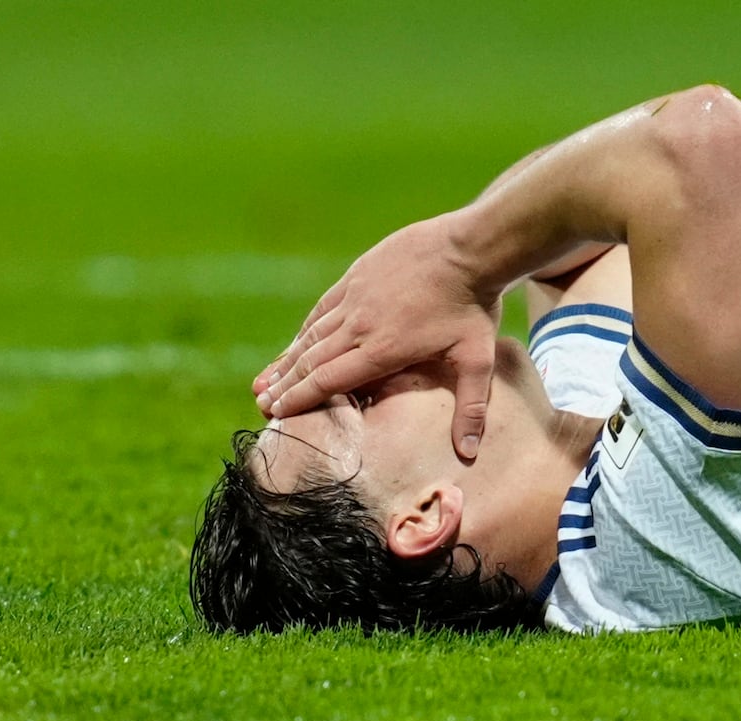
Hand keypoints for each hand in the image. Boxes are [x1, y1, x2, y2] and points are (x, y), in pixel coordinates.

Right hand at [253, 212, 503, 459]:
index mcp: (382, 350)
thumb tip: (468, 453)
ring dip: (287, 358)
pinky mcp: (358, 275)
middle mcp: (360, 325)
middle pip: (311, 360)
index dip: (299, 399)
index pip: (328, 380)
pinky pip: (324, 307)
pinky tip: (297, 339)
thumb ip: (471, 409)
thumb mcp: (478, 360)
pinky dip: (307, 328)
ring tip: (266, 379)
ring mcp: (355, 296)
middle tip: (262, 403)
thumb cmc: (475, 305)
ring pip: (312, 334)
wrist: (470, 247)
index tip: (276, 412)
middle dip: (284, 385)